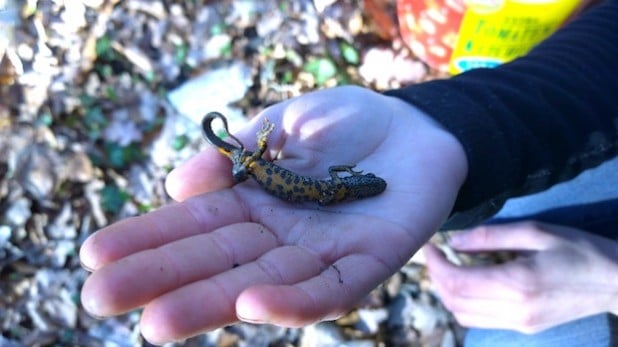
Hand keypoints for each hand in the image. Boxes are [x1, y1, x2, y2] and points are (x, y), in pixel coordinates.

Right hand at [79, 86, 466, 343]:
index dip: (147, 238)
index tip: (95, 255)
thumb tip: (180, 184)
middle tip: (100, 298)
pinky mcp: (368, 262)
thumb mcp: (281, 123)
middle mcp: (279, 238)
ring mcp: (321, 255)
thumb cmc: (344, 125)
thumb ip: (235, 153)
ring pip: (261, 285)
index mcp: (254, 204)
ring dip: (210, 304)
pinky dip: (294, 300)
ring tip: (156, 323)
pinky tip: (251, 304)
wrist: (415, 127)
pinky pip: (331, 289)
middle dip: (161, 280)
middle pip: (216, 262)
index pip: (194, 225)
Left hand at [425, 221, 617, 333]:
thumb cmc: (579, 249)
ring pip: (463, 315)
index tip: (430, 245)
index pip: (457, 282)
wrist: (616, 282)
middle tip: (434, 254)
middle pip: (455, 301)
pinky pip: (480, 320)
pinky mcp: (525, 327)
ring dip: (446, 292)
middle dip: (436, 277)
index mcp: (517, 282)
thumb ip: (491, 236)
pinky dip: (463, 304)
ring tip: (446, 267)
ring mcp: (520, 322)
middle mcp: (515, 308)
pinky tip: (467, 283)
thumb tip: (454, 241)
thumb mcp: (536, 232)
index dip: (435, 265)